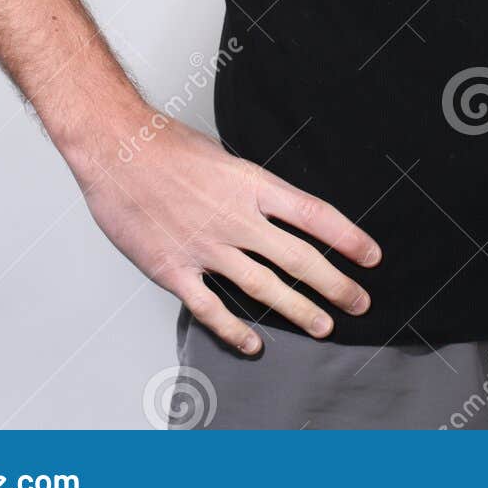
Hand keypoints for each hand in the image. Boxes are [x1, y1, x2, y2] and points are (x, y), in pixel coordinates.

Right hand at [71, 109, 380, 354]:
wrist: (116, 149)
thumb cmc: (163, 145)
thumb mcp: (221, 155)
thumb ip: (247, 186)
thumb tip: (271, 206)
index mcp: (250, 184)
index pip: (313, 214)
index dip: (347, 237)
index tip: (370, 256)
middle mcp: (235, 218)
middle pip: (298, 258)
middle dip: (335, 284)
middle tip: (359, 302)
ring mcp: (206, 246)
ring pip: (264, 287)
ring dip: (298, 309)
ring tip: (322, 325)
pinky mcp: (174, 269)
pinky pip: (211, 307)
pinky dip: (234, 329)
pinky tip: (253, 342)